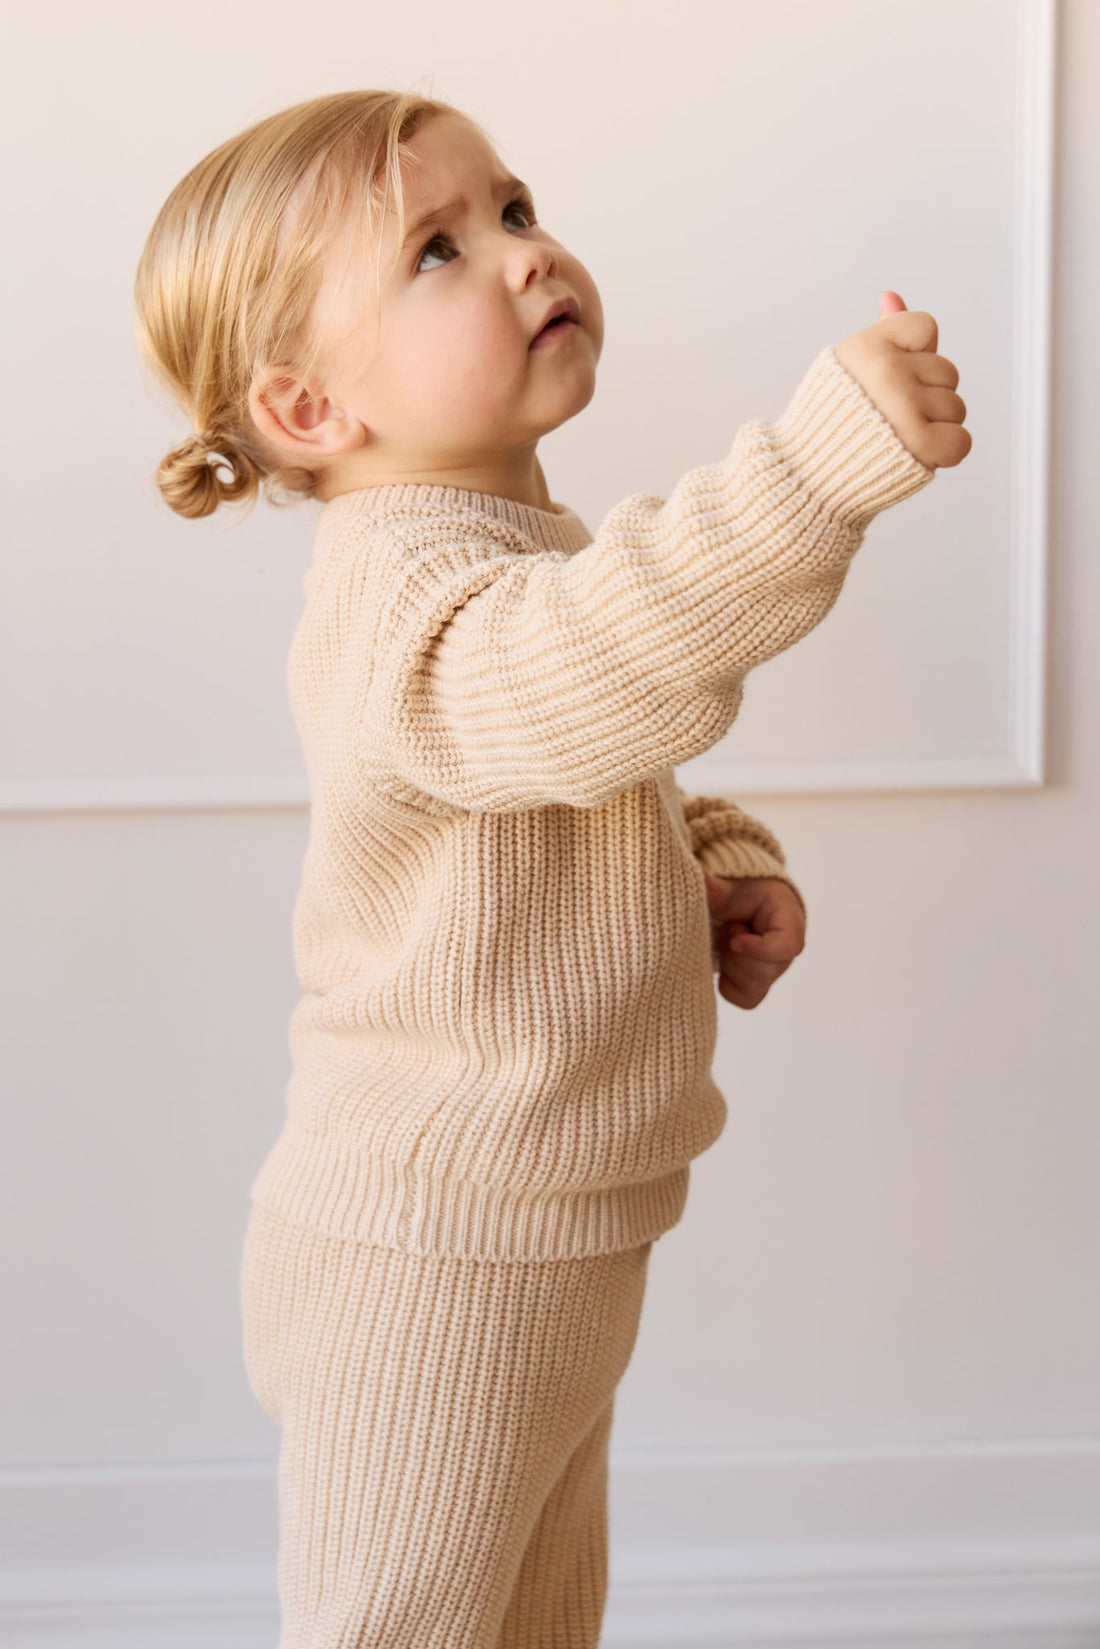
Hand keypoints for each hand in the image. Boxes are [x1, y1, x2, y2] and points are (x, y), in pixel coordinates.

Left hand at [701, 871, 805, 1008]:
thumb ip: (715, 887)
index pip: (788, 946)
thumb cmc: (744, 893)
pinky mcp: (759, 987)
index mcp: (790, 922)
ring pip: (751, 987)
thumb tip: (696, 877)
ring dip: (730, 963)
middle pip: (764, 973)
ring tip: (730, 939)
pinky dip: (728, 982)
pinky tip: (726, 958)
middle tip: (731, 927)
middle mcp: (787, 953)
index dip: (759, 949)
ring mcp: (774, 973)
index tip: (735, 940)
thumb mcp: (732, 887)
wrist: (744, 906)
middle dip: (736, 952)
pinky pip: (742, 999)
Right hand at [834, 291, 971, 470]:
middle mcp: (887, 372)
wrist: (806, 477)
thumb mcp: (847, 367)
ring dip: (935, 426)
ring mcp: (905, 408)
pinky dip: (944, 453)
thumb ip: (881, 333)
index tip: (890, 378)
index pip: (926, 327)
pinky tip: (916, 454)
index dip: (916, 355)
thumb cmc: (830, 423)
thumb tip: (892, 297)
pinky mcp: (921, 445)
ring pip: (956, 407)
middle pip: (947, 372)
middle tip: (889, 416)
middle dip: (927, 395)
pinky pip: (961, 441)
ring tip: (898, 437)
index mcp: (868, 346)